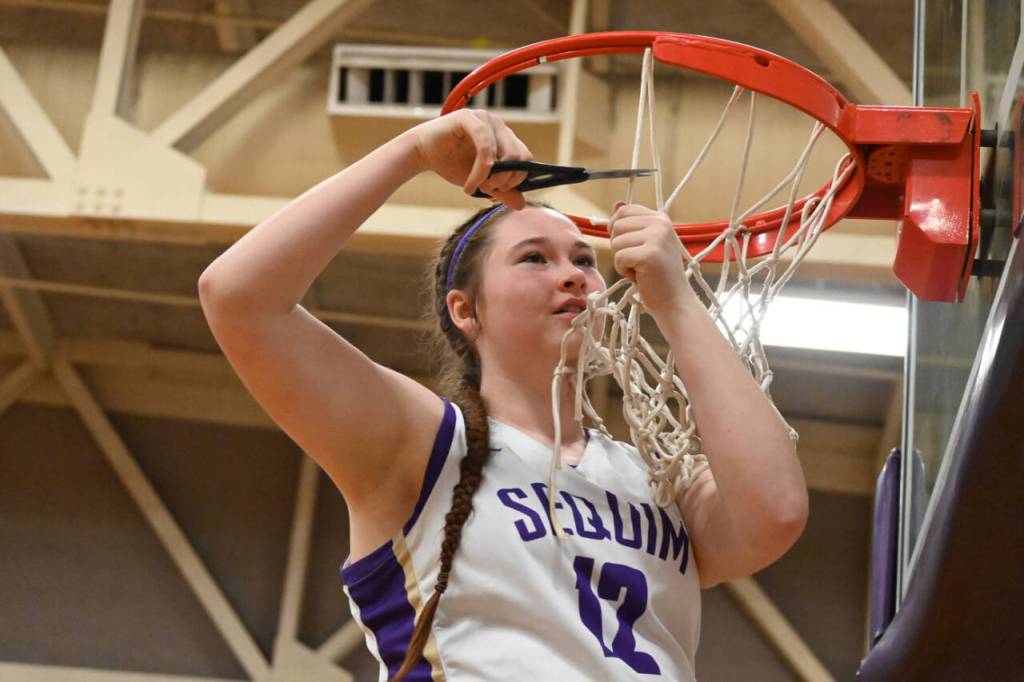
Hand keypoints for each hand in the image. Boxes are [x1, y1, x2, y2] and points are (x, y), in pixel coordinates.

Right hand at [410, 110, 532, 208]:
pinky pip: (486, 147)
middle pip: (521, 157)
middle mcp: (499, 126)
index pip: (526, 159)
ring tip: (476, 188)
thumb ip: (501, 191)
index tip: (498, 193)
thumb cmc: (452, 163)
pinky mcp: (470, 118)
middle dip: (506, 181)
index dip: (517, 180)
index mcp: (505, 138)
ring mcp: (486, 120)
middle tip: (487, 191)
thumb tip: (522, 204)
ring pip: (507, 154)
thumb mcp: (481, 182)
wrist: (422, 153)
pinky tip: (470, 184)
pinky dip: (481, 170)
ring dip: (493, 178)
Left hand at [609, 203, 695, 316]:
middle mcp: (660, 223)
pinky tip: (640, 276)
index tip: (628, 245)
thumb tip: (616, 203)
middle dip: (619, 247)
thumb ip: (632, 224)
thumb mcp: (646, 244)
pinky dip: (623, 271)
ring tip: (640, 269)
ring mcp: (657, 237)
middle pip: (617, 225)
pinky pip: (619, 257)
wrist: (675, 301)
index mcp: (660, 218)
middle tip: (636, 261)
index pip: (624, 210)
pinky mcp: (650, 254)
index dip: (617, 229)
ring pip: (615, 242)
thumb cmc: (658, 275)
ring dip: (621, 260)